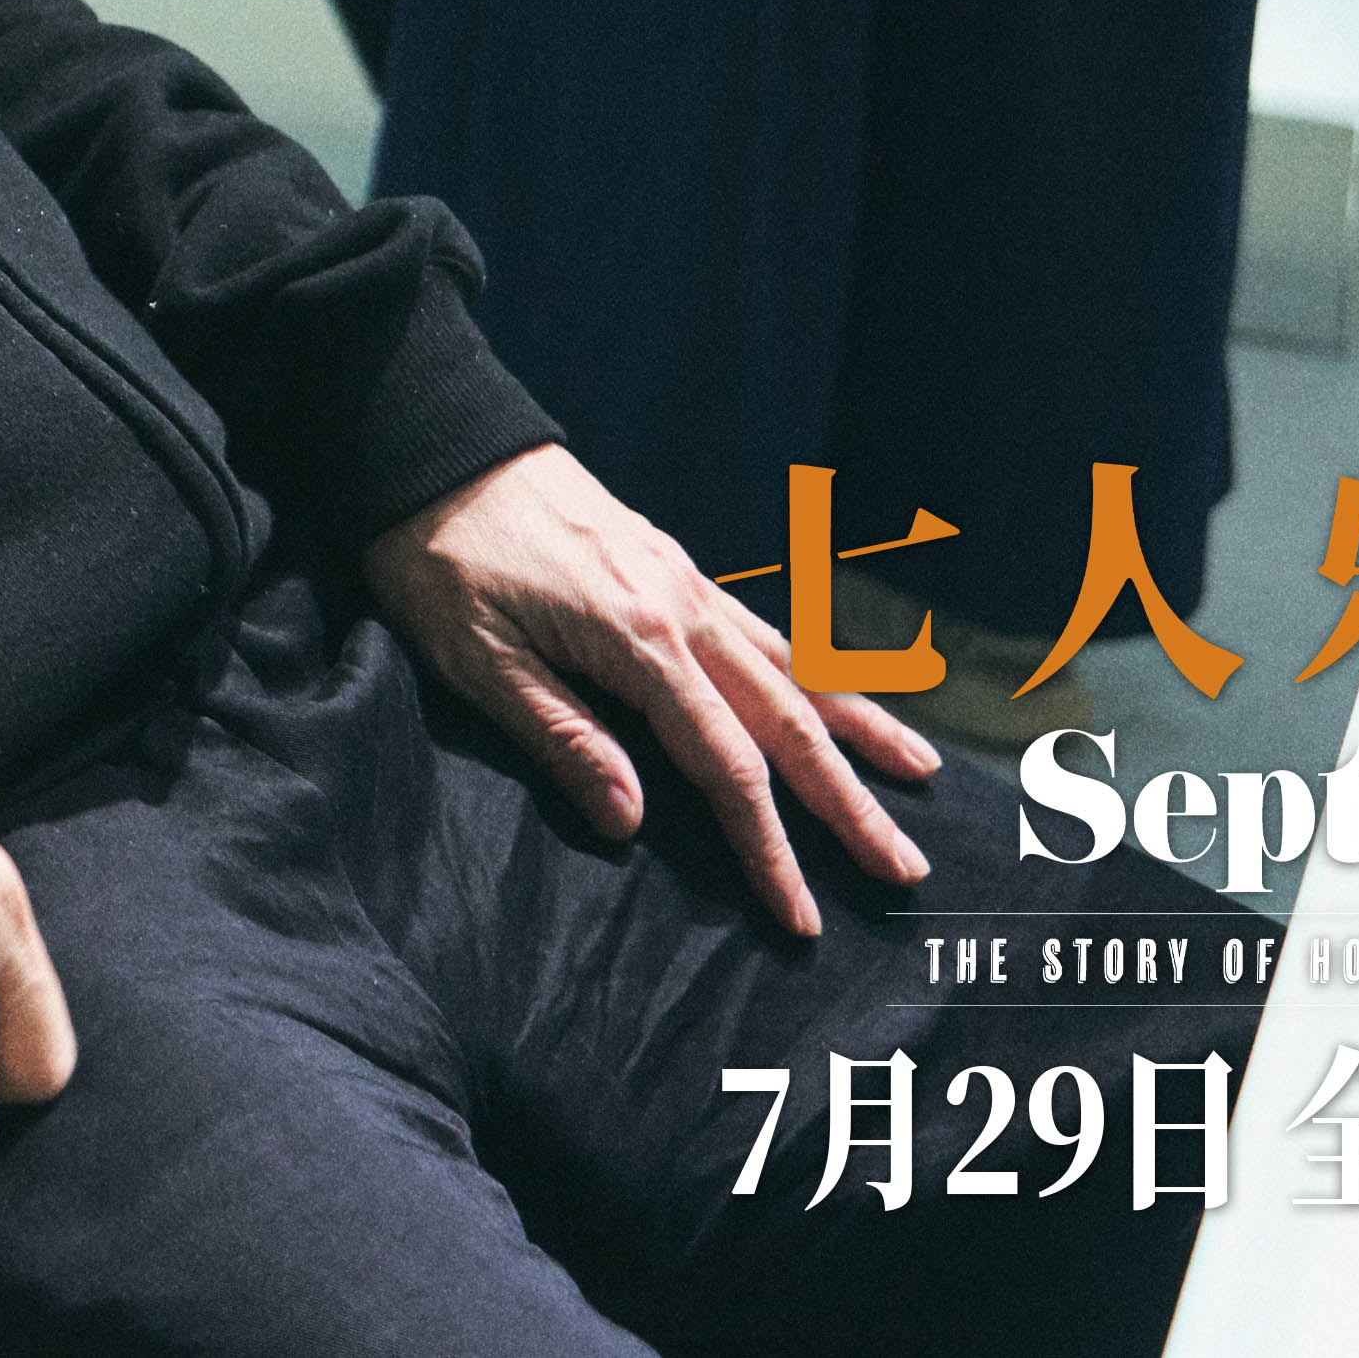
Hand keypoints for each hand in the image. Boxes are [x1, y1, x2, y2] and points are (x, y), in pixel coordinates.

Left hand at [364, 445, 939, 938]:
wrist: (437, 443)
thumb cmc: (438, 557)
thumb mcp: (478, 658)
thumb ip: (561, 737)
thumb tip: (631, 823)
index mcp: (639, 639)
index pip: (726, 766)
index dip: (768, 847)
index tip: (801, 914)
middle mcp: (684, 606)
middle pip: (787, 720)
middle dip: (849, 800)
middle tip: (908, 866)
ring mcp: (685, 579)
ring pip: (795, 664)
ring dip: (858, 726)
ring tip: (921, 773)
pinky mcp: (671, 562)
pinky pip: (765, 628)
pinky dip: (817, 667)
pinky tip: (838, 690)